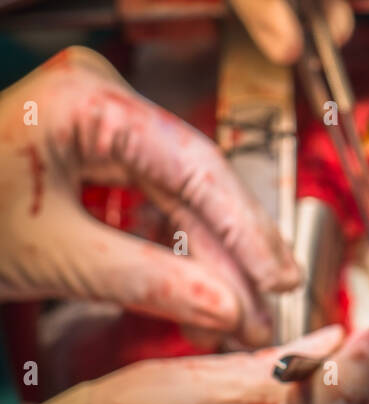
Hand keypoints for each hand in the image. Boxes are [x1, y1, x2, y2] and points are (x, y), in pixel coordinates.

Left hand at [0, 47, 299, 345]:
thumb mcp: (53, 259)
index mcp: (89, 99)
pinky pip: (149, 190)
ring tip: (238, 313)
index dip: (246, 230)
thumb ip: (152, 281)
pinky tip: (200, 288)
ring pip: (176, 186)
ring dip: (207, 251)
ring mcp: (96, 112)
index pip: (195, 164)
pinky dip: (172, 241)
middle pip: (192, 174)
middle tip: (263, 312)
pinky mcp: (90, 139)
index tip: (279, 283)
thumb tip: (230, 311)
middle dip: (229, 250)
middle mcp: (101, 91)